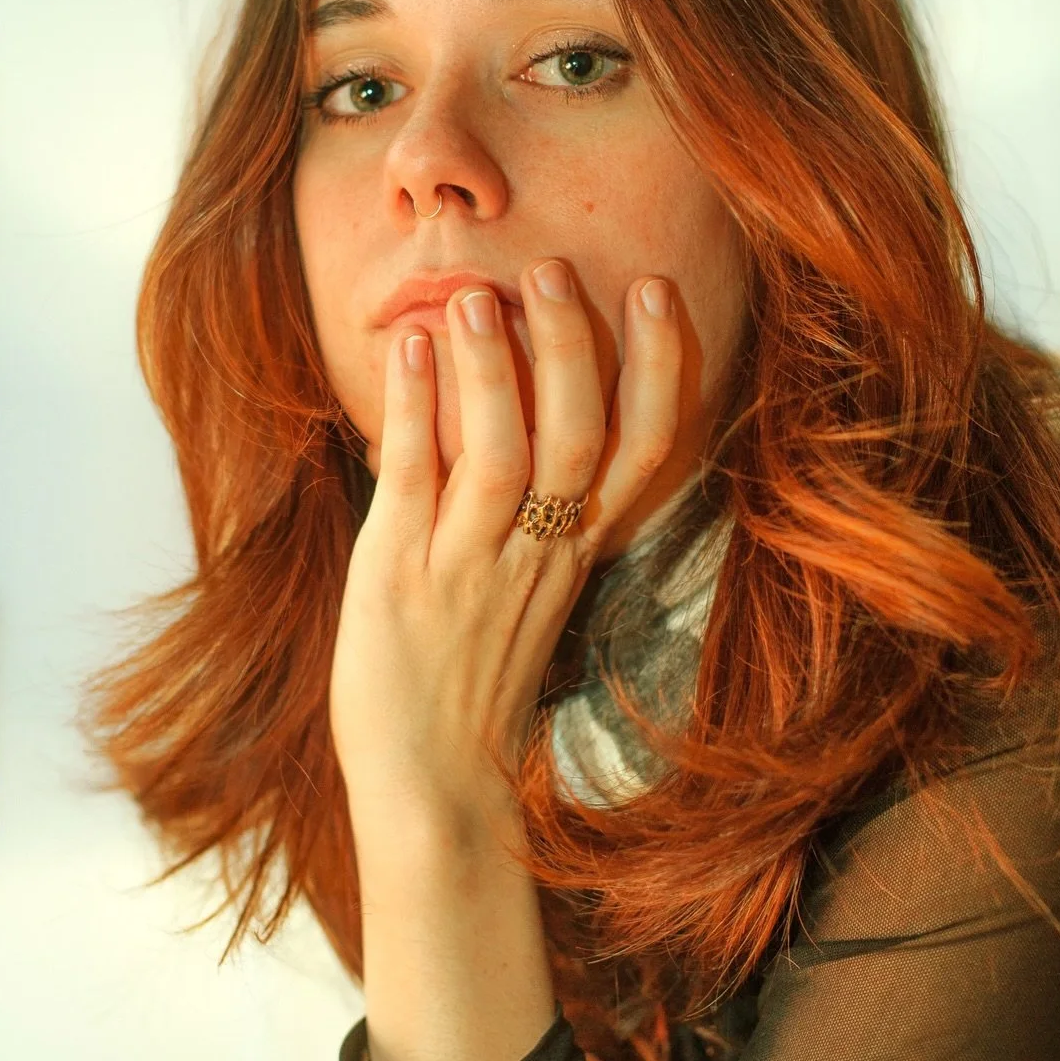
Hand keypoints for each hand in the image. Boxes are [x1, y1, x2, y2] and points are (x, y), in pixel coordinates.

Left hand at [329, 258, 682, 821]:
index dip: (659, 366)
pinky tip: (407, 347)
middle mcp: (535, 554)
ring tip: (476, 294)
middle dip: (575, 345)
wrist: (436, 791)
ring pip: (501, 451)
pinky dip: (414, 408)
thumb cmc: (479, 687)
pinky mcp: (400, 579)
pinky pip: (413, 480)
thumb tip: (519, 414)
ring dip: (491, 366)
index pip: (645, 450)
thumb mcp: (532, 593)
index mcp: (577, 552)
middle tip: (554, 269)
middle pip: (578, 436)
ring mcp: (469, 566)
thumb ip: (540, 513)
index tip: (655, 290)